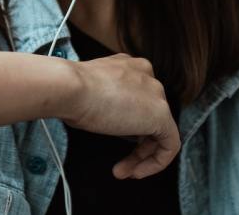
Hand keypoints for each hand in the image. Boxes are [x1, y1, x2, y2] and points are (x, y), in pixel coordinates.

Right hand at [58, 53, 180, 178]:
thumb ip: (105, 101)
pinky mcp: (161, 115)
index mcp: (129, 66)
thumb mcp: (89, 93)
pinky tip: (137, 171)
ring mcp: (156, 93)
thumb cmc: (69, 91)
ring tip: (123, 172)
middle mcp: (146, 75)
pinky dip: (156, 162)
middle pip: (148, 116)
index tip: (111, 139)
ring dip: (141, 156)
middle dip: (135, 145)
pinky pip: (169, 144)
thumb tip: (106, 119)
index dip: (127, 126)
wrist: (70, 88)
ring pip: (159, 131)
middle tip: (120, 163)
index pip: (137, 99)